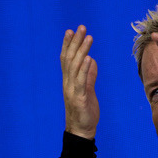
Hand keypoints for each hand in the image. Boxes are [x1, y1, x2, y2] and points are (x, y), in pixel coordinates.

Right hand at [61, 25, 98, 139]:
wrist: (81, 129)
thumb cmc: (85, 110)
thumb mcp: (88, 90)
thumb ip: (89, 75)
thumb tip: (91, 60)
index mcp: (69, 81)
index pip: (66, 59)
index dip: (68, 44)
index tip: (71, 30)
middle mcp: (67, 83)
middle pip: (69, 59)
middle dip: (75, 42)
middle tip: (80, 27)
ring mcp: (72, 89)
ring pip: (75, 66)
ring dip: (82, 50)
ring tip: (88, 37)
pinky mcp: (79, 97)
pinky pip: (81, 80)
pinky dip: (85, 69)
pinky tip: (89, 58)